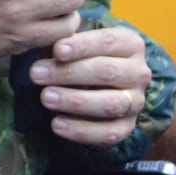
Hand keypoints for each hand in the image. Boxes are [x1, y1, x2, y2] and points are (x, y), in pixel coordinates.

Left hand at [31, 26, 151, 147]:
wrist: (99, 83)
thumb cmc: (82, 55)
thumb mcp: (78, 43)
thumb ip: (64, 43)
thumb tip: (42, 42)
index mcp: (129, 44)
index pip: (107, 42)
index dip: (81, 46)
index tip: (56, 51)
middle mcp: (138, 72)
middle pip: (107, 71)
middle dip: (69, 73)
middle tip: (37, 74)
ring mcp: (135, 101)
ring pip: (110, 103)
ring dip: (75, 101)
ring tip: (46, 98)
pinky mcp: (127, 126)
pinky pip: (109, 133)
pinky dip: (81, 130)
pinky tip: (57, 124)